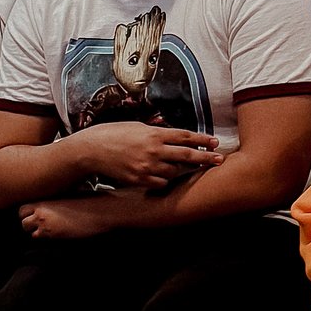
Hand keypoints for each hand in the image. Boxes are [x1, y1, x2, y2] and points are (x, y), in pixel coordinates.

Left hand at [19, 194, 122, 241]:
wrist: (101, 210)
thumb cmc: (91, 201)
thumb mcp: (71, 194)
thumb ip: (57, 200)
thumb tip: (53, 205)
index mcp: (46, 196)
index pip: (23, 206)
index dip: (27, 213)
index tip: (35, 215)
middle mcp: (41, 208)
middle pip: (21, 218)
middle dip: (28, 223)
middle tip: (39, 225)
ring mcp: (45, 220)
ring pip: (27, 229)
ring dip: (35, 231)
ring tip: (48, 230)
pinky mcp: (52, 232)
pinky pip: (38, 237)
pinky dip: (43, 237)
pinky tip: (55, 235)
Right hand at [71, 121, 221, 189]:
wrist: (91, 150)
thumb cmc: (111, 134)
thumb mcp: (136, 127)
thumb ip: (155, 132)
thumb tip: (171, 136)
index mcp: (154, 134)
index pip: (185, 136)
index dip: (202, 140)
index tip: (215, 142)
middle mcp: (153, 151)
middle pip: (187, 155)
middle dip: (205, 158)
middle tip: (220, 159)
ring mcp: (147, 167)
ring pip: (174, 171)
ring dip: (180, 169)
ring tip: (183, 167)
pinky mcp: (139, 180)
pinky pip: (160, 183)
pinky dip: (164, 179)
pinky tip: (162, 175)